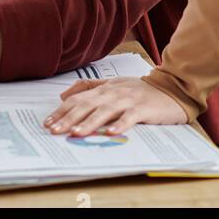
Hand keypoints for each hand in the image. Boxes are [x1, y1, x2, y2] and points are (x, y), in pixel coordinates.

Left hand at [43, 77, 188, 136]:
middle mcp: (112, 92)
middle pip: (87, 105)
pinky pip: (130, 117)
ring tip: (76, 133)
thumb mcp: (112, 85)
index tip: (48, 123)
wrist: (170, 87)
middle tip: (54, 130)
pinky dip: (120, 124)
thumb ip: (89, 87)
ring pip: (105, 111)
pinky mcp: (143, 108)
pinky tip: (111, 133)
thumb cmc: (139, 90)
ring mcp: (127, 100)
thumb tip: (63, 95)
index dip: (62, 111)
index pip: (78, 99)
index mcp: (104, 88)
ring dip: (89, 122)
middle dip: (69, 118)